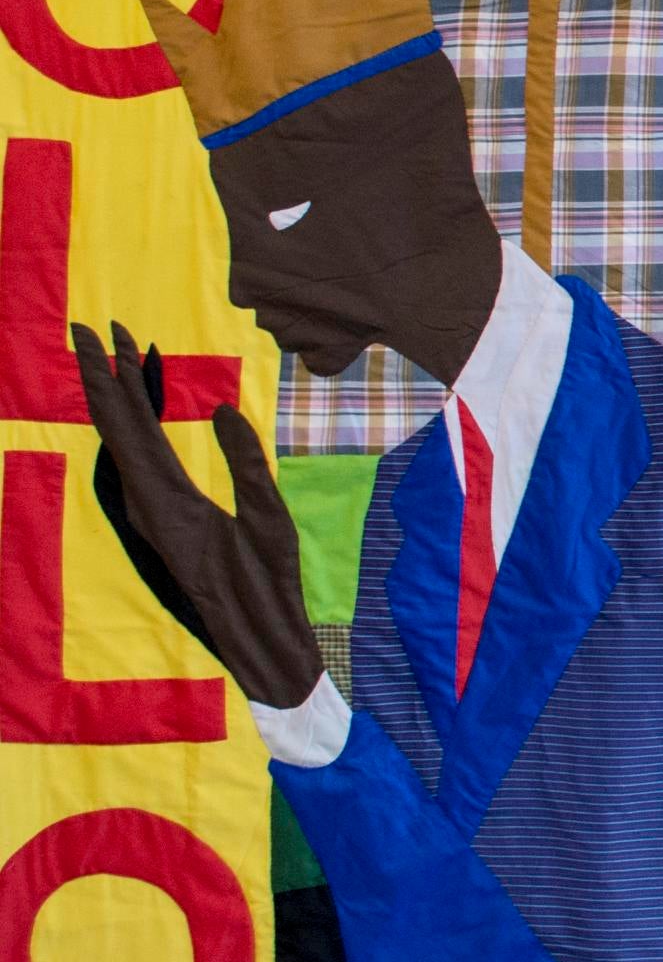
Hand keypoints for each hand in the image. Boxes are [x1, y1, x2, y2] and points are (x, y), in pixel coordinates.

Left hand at [72, 322, 323, 709]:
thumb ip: (245, 461)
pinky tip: (140, 409)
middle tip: (94, 329)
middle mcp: (146, 501)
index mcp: (166, 499)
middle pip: (116, 427)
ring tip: (118, 356)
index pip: (129, 425)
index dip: (114, 378)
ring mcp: (151, 509)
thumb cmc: (268, 581)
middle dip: (105, 376)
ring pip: (124, 442)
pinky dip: (136, 424)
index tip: (104, 334)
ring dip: (120, 397)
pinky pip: (139, 458)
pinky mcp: (163, 515)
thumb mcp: (269, 519)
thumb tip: (222, 409)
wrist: (254, 633)